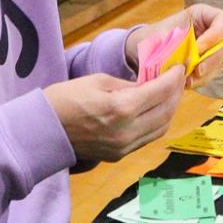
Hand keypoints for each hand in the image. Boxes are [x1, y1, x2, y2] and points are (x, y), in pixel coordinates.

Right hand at [45, 63, 185, 160]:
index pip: (161, 91)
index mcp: (122, 108)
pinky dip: (157, 122)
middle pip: (166, 112)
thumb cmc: (65, 99)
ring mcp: (125, 147)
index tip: (179, 67)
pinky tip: (155, 109)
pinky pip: (148, 138)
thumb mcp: (98, 81)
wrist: (42, 131)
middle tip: (178, 78)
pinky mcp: (120, 155)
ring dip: (170, 109)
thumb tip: (150, 85)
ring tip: (170, 92)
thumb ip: (129, 85)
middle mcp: (128, 131)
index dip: (174, 78)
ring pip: (161, 128)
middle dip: (176, 93)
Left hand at [128, 3, 222, 84]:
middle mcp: (211, 31)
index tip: (198, 48)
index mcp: (203, 15)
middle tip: (196, 70)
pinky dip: (200, 81)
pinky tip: (186, 83)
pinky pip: (210, 75)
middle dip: (212, 60)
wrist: (141, 50)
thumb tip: (191, 60)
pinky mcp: (205, 66)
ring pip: (220, 63)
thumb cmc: (152, 36)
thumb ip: (179, 43)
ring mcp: (210, 50)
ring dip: (206, 74)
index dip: (216, 35)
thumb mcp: (164, 33)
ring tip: (188, 80)